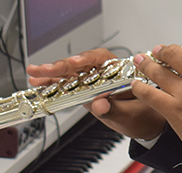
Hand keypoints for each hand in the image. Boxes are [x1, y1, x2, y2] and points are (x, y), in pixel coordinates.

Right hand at [26, 48, 166, 139]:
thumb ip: (115, 109)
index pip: (102, 59)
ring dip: (53, 73)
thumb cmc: (144, 114)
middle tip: (44, 70)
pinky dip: (54, 83)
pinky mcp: (87, 90)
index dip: (86, 59)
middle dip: (61, 66)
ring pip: (72, 72)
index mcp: (121, 72)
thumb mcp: (132, 115)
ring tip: (34, 74)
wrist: (147, 122)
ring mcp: (95, 81)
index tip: (74, 63)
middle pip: (82, 63)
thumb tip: (99, 104)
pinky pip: (69, 83)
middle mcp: (106, 73)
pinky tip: (40, 83)